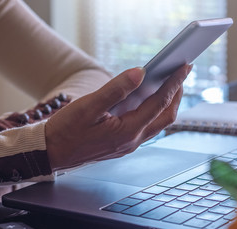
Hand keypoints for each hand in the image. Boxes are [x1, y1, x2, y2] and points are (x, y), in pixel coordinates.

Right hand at [45, 64, 191, 169]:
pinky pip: (148, 127)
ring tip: (170, 85)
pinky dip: (154, 112)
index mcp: (127, 131)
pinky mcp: (124, 144)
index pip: (159, 104)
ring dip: (168, 104)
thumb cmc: (66, 130)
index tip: (184, 68)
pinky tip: (149, 100)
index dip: (174, 84)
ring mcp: (130, 144)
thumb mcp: (88, 106)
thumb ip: (116, 89)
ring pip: (158, 123)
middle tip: (181, 74)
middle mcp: (133, 140)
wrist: (51, 152)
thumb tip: (140, 73)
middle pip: (166, 116)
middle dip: (177, 94)